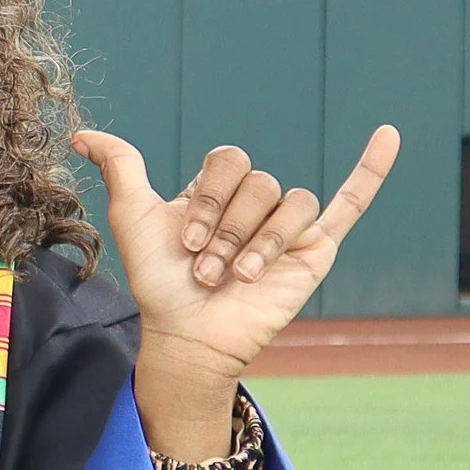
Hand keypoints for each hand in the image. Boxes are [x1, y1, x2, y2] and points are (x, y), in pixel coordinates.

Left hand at [72, 126, 397, 459]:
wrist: (188, 335)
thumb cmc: (158, 281)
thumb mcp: (133, 218)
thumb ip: (119, 168)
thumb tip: (81, 134)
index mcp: (215, 190)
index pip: (229, 161)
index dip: (208, 198)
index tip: (185, 239)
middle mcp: (253, 204)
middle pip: (261, 185)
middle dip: (228, 230)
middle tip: (206, 268)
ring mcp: (286, 226)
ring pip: (293, 204)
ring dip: (259, 244)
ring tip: (236, 278)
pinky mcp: (314, 250)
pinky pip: (350, 202)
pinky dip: (372, 170)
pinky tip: (388, 136)